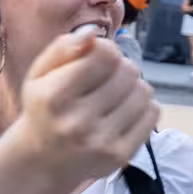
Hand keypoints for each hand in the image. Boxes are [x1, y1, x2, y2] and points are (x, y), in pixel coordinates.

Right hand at [14, 31, 158, 183]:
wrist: (43, 160)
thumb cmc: (44, 109)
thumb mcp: (39, 75)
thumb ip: (62, 48)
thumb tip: (93, 33)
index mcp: (54, 96)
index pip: (104, 55)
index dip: (107, 49)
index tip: (100, 56)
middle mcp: (77, 121)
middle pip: (127, 71)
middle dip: (121, 67)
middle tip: (107, 77)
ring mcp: (101, 141)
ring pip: (144, 91)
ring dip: (133, 87)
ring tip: (115, 94)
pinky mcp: (121, 155)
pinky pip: (152, 114)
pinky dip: (144, 106)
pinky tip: (125, 111)